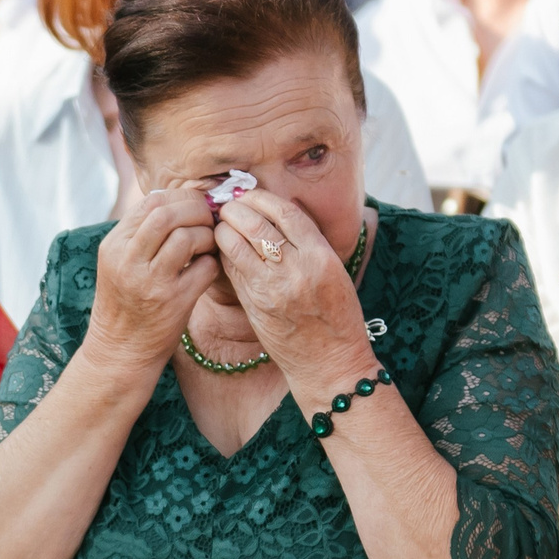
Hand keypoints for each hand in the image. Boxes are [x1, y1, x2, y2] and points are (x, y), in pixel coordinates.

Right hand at [85, 188, 220, 371]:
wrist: (119, 351)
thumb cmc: (125, 303)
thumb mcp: (119, 263)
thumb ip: (141, 234)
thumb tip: (179, 202)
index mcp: (113, 245)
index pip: (150, 202)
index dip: (180, 197)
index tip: (194, 205)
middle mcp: (128, 260)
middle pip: (168, 213)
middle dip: (196, 210)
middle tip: (208, 219)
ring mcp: (150, 281)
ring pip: (187, 237)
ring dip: (206, 235)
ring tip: (207, 245)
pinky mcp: (173, 302)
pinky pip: (205, 267)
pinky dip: (212, 261)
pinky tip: (207, 268)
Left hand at [214, 192, 376, 392]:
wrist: (331, 364)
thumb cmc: (337, 317)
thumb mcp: (335, 272)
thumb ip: (309, 244)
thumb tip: (277, 213)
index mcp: (320, 256)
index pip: (285, 212)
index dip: (262, 198)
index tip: (250, 195)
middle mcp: (296, 269)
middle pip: (256, 223)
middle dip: (236, 208)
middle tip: (228, 205)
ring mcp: (272, 288)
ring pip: (236, 244)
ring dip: (223, 228)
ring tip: (221, 223)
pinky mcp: (254, 305)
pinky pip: (232, 269)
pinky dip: (224, 252)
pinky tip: (223, 247)